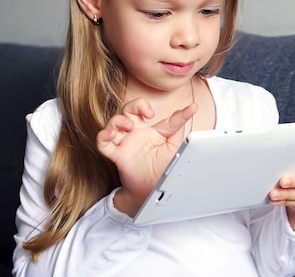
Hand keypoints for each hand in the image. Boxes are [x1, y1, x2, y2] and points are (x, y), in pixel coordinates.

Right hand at [97, 98, 197, 216]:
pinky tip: (111, 134)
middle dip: (135, 105)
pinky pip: (103, 142)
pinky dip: (104, 136)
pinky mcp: (117, 155)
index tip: (156, 111)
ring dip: (118, 121)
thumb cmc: (162, 167)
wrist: (153, 189)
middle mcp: (135, 133)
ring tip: (129, 126)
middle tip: (147, 113)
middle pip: (128, 110)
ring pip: (113, 124)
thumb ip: (178, 124)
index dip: (146, 105)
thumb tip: (191, 107)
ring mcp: (125, 143)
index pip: (145, 110)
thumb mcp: (174, 143)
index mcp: (148, 129)